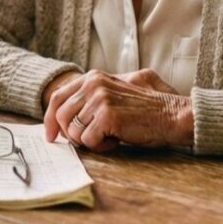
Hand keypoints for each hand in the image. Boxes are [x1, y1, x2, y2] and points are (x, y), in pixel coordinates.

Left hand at [43, 69, 192, 151]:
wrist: (172, 115)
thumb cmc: (147, 107)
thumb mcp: (118, 89)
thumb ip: (94, 93)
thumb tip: (66, 111)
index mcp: (93, 76)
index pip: (58, 97)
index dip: (50, 118)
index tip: (51, 135)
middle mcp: (93, 84)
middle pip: (60, 116)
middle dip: (69, 135)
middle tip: (87, 141)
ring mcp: (99, 99)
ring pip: (74, 131)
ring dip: (90, 141)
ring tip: (110, 136)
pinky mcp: (106, 115)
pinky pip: (88, 141)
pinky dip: (101, 146)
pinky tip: (116, 140)